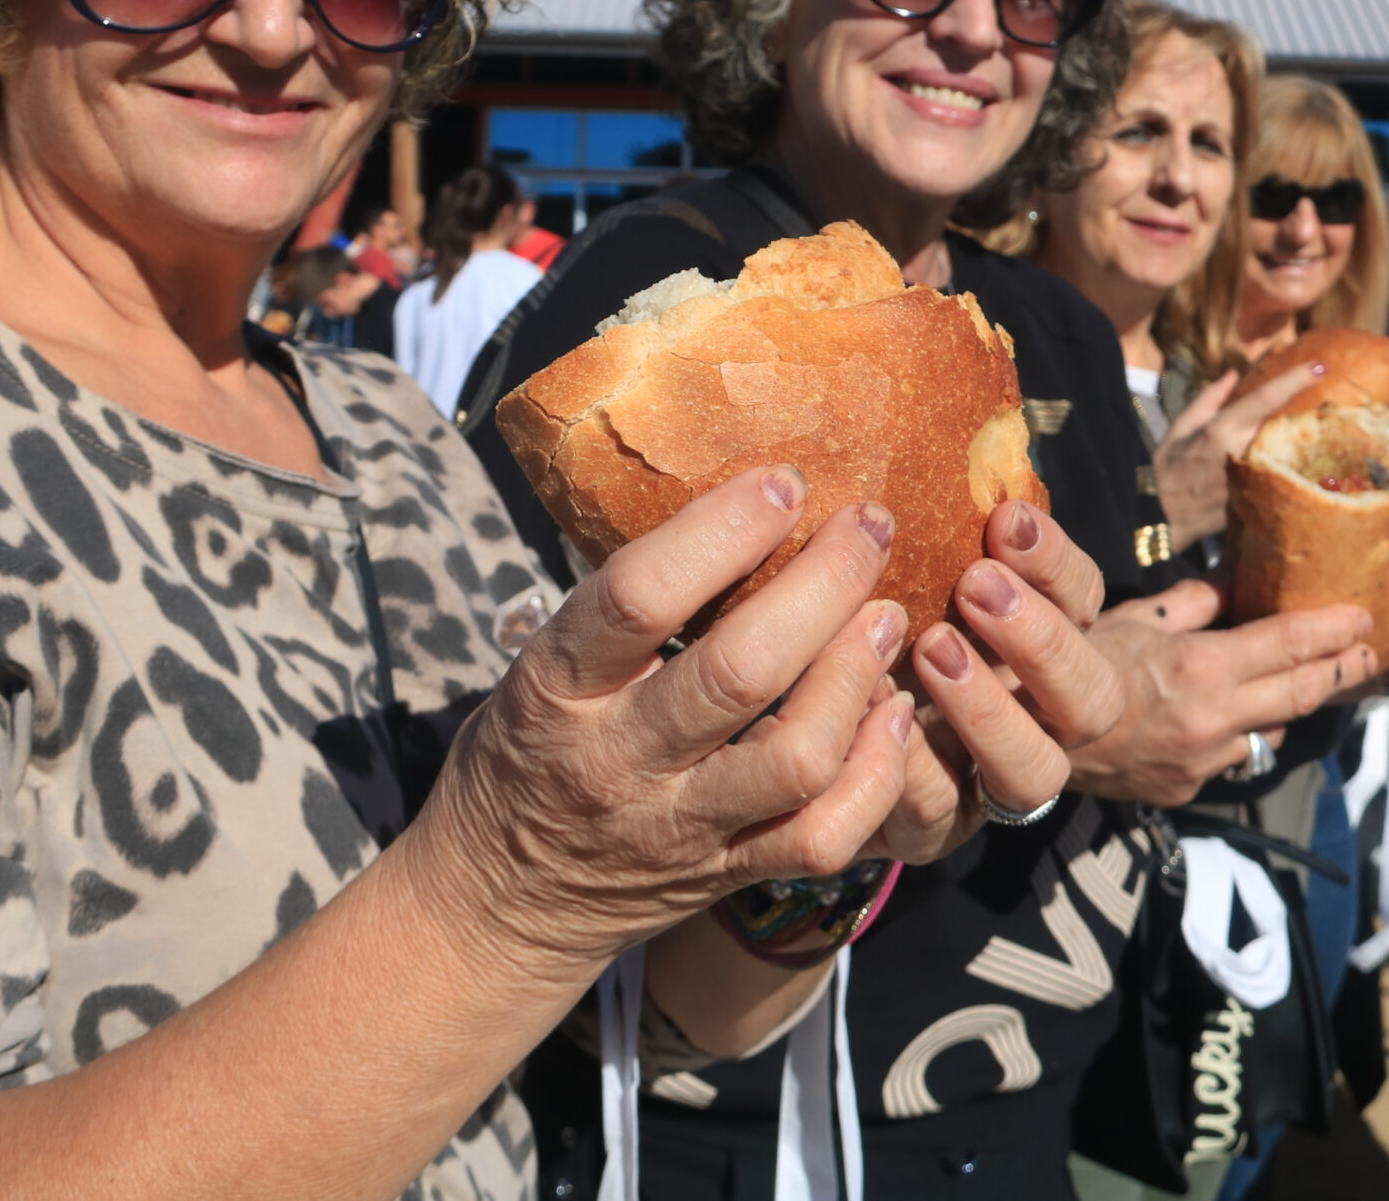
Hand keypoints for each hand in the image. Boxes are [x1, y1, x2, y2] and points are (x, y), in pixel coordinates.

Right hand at [418, 467, 914, 970]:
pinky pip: (821, 835)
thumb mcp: (539, 668)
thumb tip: (730, 505)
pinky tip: (892, 714)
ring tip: (888, 614)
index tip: (783, 483)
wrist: (496, 905)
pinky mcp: (725, 875)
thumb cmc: (526, 754)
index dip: (723, 531)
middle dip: (822, 586)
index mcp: (557, 688)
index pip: (639, 598)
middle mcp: (618, 759)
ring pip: (796, 756)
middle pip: (739, 671)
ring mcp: (678, 827)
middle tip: (869, 526)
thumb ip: (621, 610)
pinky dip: (874, 772)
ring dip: (855, 674)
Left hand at [873, 501, 1124, 855]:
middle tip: (977, 584)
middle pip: (1093, 699)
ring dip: (989, 709)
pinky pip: (941, 815)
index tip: (1005, 518)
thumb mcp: (916, 574)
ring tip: (931, 646)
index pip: (1086, 603)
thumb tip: (959, 473)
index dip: (1056, 563)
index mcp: (1049, 644)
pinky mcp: (934, 830)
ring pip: (1033, 772)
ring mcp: (992, 783)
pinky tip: (878, 713)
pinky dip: (911, 766)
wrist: (814, 729)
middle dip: (1041, 639)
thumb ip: (945, 536)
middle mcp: (1040, 720)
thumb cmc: (875, 624)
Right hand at [1065, 582, 1376, 806]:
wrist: (1025, 738)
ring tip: (1317, 681)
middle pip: (1302, 694)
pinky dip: (1245, 733)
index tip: (1364, 617)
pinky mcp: (1190, 789)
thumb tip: (1238, 573)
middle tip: (1371, 653)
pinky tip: (1243, 717)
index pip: (1290, 645)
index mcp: (1201, 667)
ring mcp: (1204, 761)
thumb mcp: (1134, 618)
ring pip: (1272, 731)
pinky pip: (1235, 758)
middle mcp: (1213, 719)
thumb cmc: (1071, 664)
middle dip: (1343, 671)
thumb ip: (1196, 601)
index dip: (1334, 630)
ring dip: (1295, 705)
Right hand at [1153, 362, 1323, 543]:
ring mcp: (1252, 480)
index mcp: (1219, 431)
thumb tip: (1234, 374)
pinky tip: (1299, 467)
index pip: (1264, 400)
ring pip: (1289, 453)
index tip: (1320, 366)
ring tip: (1320, 433)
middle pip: (1286, 426)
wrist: (1162, 518)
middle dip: (1307, 413)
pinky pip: (1282, 479)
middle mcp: (1240, 453)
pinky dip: (1291, 468)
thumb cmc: (1169, 469)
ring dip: (1304, 441)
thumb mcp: (1179, 429)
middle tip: (1329, 404)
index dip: (1293, 381)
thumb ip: (1208, 400)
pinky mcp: (1257, 501)